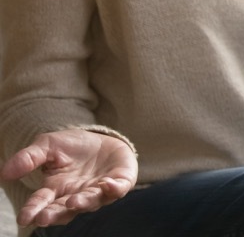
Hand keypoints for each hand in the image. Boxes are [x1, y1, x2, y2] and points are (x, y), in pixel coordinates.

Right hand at [1, 128, 137, 227]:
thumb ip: (29, 158)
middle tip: (44, 218)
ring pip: (90, 202)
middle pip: (63, 209)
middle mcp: (75, 195)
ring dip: (82, 203)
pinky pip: (117, 190)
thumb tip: (4, 173)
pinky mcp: (119, 183)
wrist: (102, 139)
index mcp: (56, 189)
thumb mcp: (48, 146)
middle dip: (54, 214)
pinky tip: (107, 185)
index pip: (42, 202)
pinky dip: (113, 189)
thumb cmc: (72, 146)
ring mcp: (97, 191)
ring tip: (73, 202)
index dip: (33, 210)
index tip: (24, 217)